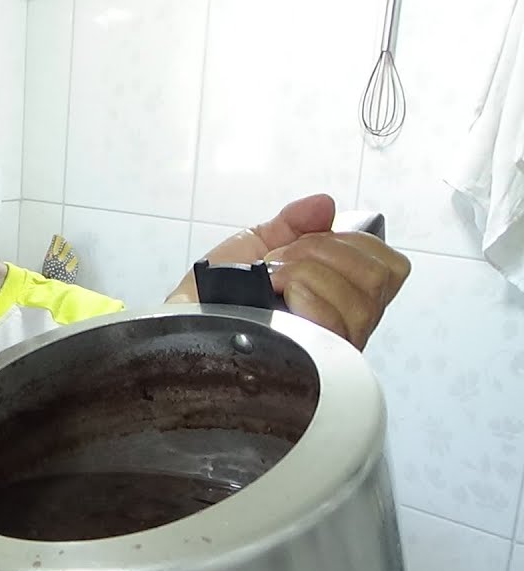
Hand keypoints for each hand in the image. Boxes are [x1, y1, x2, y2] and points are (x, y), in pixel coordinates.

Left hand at [166, 194, 410, 348]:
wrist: (180, 325)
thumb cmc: (214, 296)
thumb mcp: (253, 247)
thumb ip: (292, 223)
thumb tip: (325, 205)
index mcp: (341, 298)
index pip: (390, 268)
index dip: (355, 244)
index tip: (308, 242)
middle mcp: (346, 327)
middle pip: (378, 278)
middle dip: (324, 252)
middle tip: (279, 260)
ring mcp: (332, 349)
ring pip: (359, 297)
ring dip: (307, 272)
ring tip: (269, 279)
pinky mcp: (314, 365)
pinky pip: (333, 319)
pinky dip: (302, 290)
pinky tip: (272, 295)